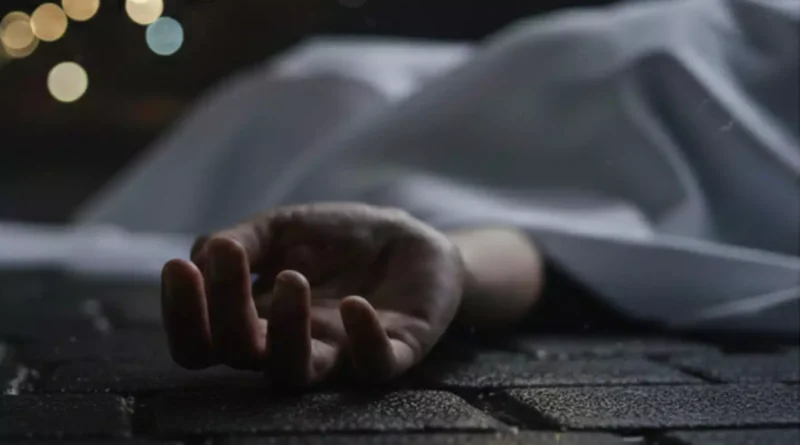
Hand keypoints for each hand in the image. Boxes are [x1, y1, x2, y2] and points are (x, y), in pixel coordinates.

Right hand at [161, 203, 464, 386]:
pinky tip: (353, 303)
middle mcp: (292, 344)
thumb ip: (245, 240)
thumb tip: (202, 255)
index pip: (203, 342)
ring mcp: (341, 352)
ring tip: (292, 277)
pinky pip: (376, 366)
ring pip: (296, 373)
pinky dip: (363, 339)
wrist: (409, 239)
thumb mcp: (285, 227)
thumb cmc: (339, 239)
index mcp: (258, 320)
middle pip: (239, 356)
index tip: (180, 267)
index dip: (181, 316)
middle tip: (230, 257)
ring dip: (286, 330)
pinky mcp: (395, 350)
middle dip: (224, 309)